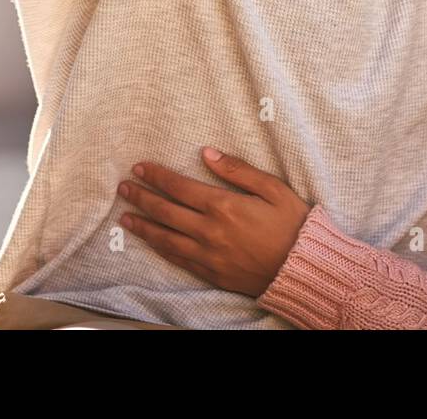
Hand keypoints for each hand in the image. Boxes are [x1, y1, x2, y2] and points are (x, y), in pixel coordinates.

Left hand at [118, 147, 311, 296]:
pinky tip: (152, 242)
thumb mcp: (272, 188)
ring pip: (166, 238)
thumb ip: (238, 170)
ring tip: (126, 217)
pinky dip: (161, 249)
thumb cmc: (292, 225)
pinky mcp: (211, 273)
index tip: (140, 168)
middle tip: (124, 188)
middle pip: (165, 211)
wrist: (302, 268)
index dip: (156, 176)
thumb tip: (207, 153)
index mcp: (223, 206)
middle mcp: (209, 231)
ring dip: (144, 226)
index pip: (179, 187)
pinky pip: (178, 259)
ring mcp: (208, 255)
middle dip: (142, 198)